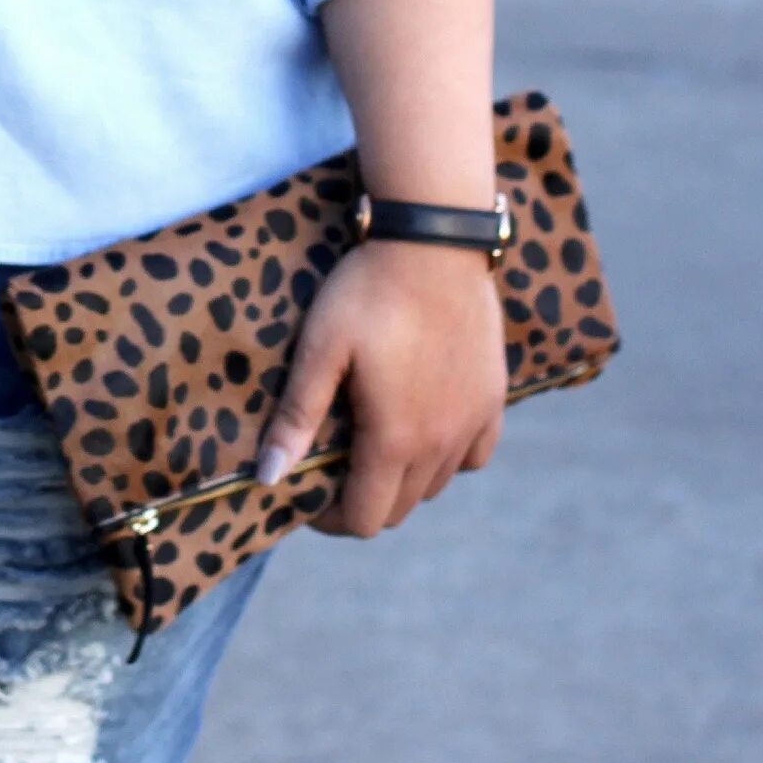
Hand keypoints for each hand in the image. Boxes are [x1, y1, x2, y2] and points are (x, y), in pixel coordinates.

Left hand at [256, 239, 505, 538]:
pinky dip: (447, 457)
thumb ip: (296, 418)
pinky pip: (474, 455)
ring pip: (436, 484)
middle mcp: (440, 444)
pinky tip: (425, 428)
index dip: (330, 519)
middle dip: (363, 501)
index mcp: (394, 439)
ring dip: (403, 480)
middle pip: (400, 508)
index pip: (364, 518)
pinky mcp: (495, 398)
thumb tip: (267, 479)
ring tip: (373, 444)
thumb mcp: (320, 349)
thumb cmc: (368, 292)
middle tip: (334, 467)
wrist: (435, 243)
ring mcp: (473, 422)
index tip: (308, 494)